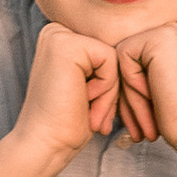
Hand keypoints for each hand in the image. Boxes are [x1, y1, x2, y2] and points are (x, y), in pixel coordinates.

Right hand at [2, 22, 122, 176]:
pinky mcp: (67, 45)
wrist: (45, 145)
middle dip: (109, 89)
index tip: (89, 109)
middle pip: (111, 53)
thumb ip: (100, 64)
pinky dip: (105, 88)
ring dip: (108, 92)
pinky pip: (111, 60)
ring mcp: (59, 35)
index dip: (107, 86)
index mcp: (59, 38)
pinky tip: (84, 102)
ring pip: (113, 57)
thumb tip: (132, 51)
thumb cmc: (67, 124)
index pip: (107, 53)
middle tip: (90, 114)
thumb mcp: (88, 86)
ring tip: (88, 110)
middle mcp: (56, 31)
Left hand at [112, 18, 176, 170]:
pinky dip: (131, 85)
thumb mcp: (168, 85)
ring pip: (125, 57)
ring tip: (145, 126)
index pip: (144, 55)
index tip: (146, 123)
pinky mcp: (161, 37)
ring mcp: (175, 28)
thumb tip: (115, 65)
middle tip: (141, 131)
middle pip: (133, 54)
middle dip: (132, 94)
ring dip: (130, 94)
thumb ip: (150, 68)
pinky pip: (123, 57)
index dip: (140, 90)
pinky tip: (154, 101)